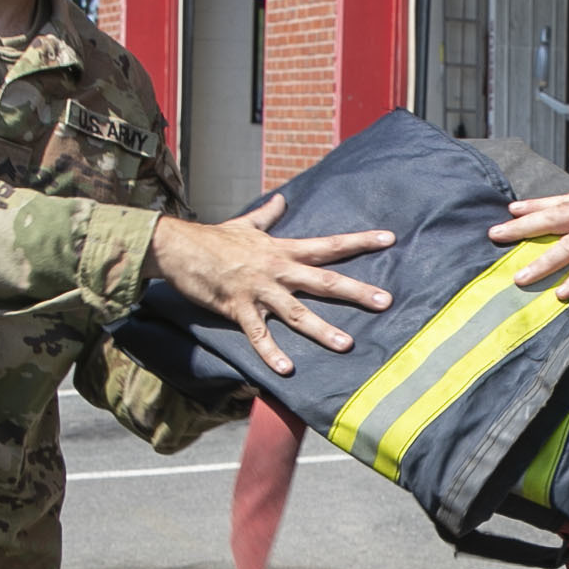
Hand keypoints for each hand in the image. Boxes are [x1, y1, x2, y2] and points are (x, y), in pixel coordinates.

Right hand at [146, 194, 394, 376]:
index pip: (329, 245)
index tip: (389, 239)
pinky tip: (286, 369)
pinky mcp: (237, 308)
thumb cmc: (213, 238)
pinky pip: (258, 334)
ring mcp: (259, 290)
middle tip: (386, 302)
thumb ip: (268, 216)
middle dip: (356, 291)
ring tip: (346, 345)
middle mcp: (277, 269)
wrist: (178, 246)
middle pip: (324, 280)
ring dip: (322, 329)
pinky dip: (271, 352)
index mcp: (283, 250)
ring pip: (297, 312)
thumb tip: (281, 199)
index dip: (359, 241)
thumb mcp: (245, 224)